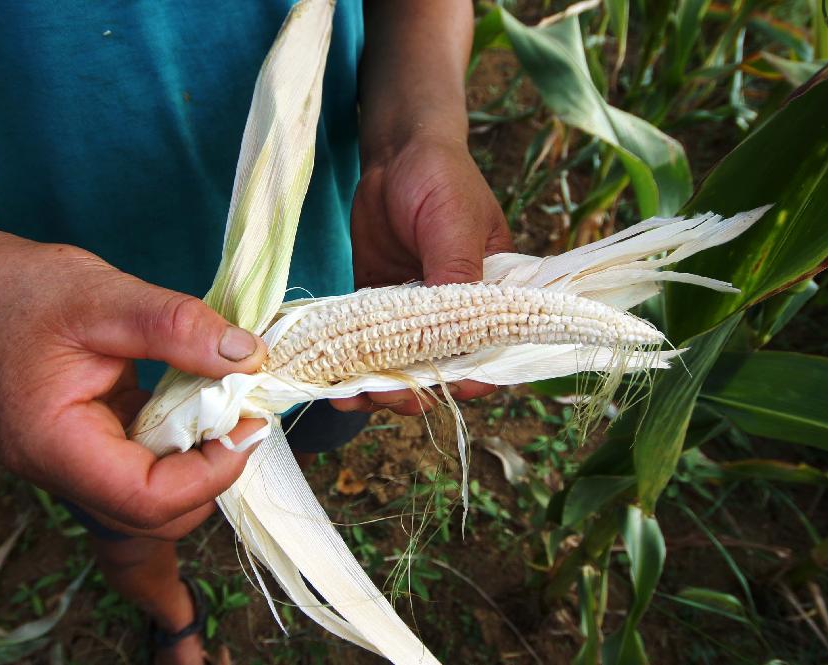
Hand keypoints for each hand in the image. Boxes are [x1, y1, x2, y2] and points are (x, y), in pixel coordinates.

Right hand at [0, 227, 267, 539]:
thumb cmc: (29, 290)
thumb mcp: (106, 295)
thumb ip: (177, 327)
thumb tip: (248, 358)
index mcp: (52, 443)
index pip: (144, 499)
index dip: (210, 474)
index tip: (249, 424)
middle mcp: (59, 468)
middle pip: (153, 514)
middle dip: (210, 474)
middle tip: (245, 415)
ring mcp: (74, 463)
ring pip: (154, 498)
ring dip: (200, 461)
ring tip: (227, 405)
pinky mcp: (91, 446)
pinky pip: (147, 467)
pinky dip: (184, 443)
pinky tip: (201, 402)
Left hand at [334, 133, 513, 415]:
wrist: (395, 153)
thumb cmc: (441, 179)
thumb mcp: (454, 225)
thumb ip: (456, 276)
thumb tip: (455, 334)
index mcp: (494, 296)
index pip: (488, 352)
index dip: (466, 379)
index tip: (436, 389)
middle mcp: (458, 313)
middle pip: (441, 370)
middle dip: (412, 390)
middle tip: (379, 395)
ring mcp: (417, 313)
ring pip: (403, 366)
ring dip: (379, 386)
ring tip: (349, 395)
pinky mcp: (381, 306)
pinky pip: (369, 346)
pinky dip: (353, 365)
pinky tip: (333, 379)